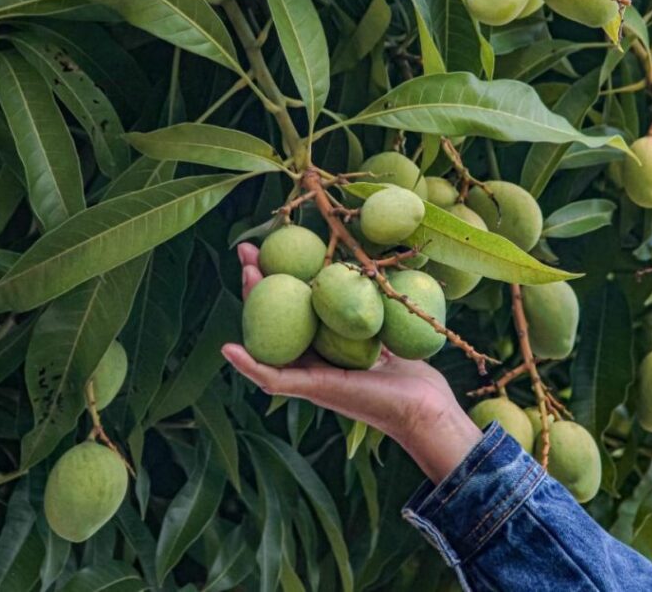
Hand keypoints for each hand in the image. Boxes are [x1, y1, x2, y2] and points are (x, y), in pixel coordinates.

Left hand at [222, 243, 483, 482]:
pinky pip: (356, 298)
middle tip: (255, 243)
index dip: (255, 288)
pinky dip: (346, 278)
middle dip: (272, 271)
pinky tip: (342, 252)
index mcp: (304, 361)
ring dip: (304, 269)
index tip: (247, 259)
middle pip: (291, 302)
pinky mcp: (376, 330)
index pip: (270, 318)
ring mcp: (349, 337)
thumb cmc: (370, 402)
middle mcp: (323, 347)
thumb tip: (225, 349)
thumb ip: (275, 376)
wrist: (425, 411)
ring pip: (321, 296)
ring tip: (291, 240)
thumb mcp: (317, 388)